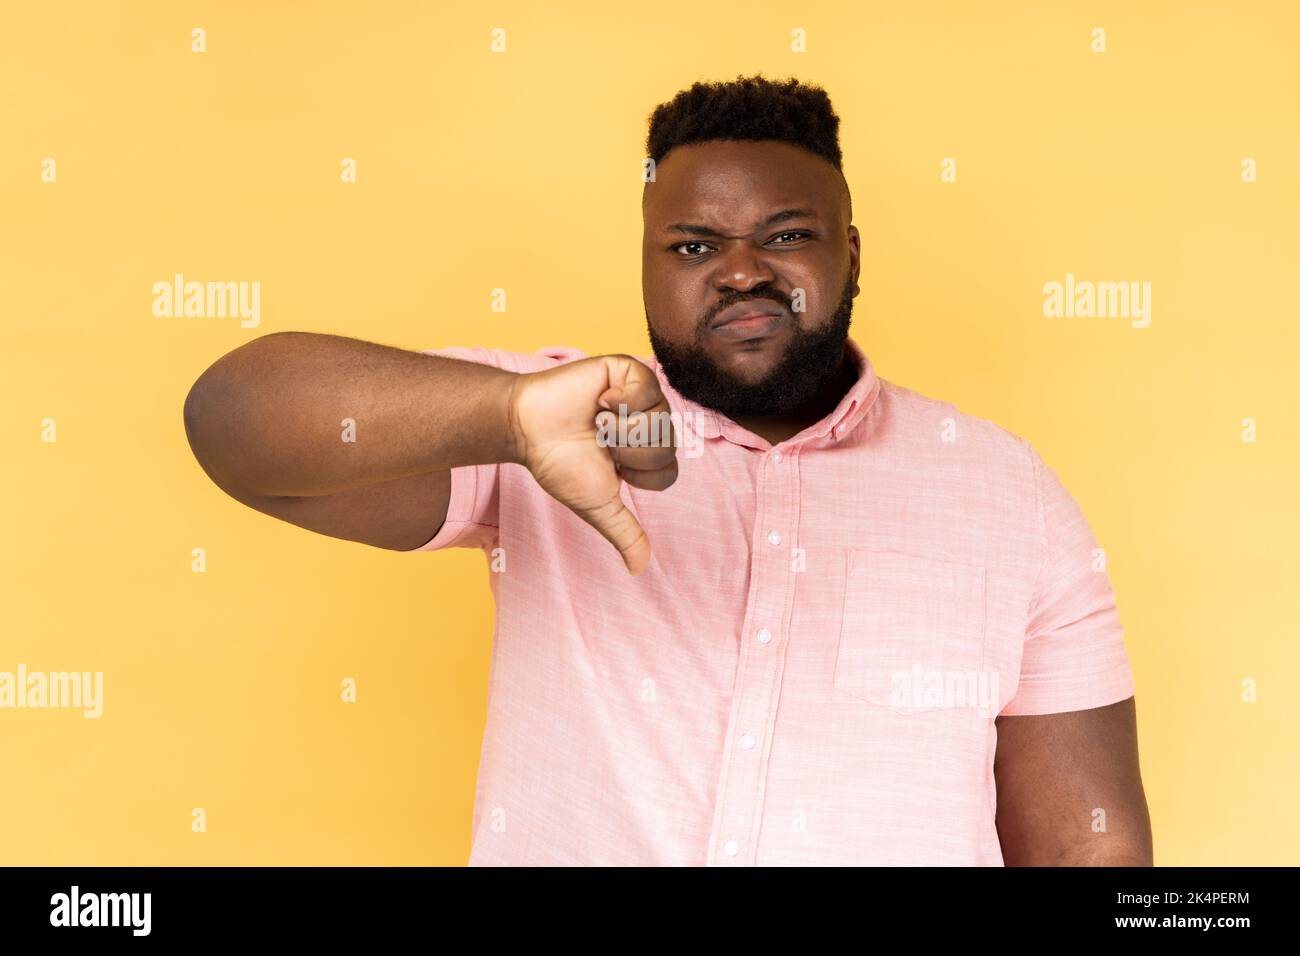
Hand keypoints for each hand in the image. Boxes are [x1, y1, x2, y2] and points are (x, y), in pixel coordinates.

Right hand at [507, 354, 677, 574]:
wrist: (527, 429)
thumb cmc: (558, 463)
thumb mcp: (597, 505)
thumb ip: (624, 533)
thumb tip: (640, 569)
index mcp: (646, 454)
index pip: (668, 473)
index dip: (636, 476)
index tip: (608, 467)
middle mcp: (649, 423)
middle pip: (666, 449)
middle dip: (626, 453)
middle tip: (598, 441)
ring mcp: (641, 394)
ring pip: (658, 421)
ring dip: (620, 428)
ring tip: (595, 420)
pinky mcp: (628, 369)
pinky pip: (648, 387)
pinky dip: (621, 399)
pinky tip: (600, 399)